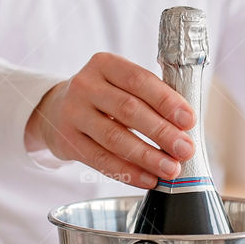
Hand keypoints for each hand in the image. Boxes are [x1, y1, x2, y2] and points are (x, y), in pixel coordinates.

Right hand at [24, 52, 195, 188]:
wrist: (56, 110)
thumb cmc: (102, 98)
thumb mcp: (119, 84)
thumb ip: (149, 98)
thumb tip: (184, 128)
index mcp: (105, 64)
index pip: (139, 80)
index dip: (166, 101)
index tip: (188, 120)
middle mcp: (85, 85)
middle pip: (128, 110)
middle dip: (161, 132)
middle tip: (185, 149)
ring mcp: (73, 113)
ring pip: (114, 138)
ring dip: (147, 156)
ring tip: (170, 169)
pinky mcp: (67, 141)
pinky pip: (100, 160)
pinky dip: (127, 172)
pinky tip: (148, 179)